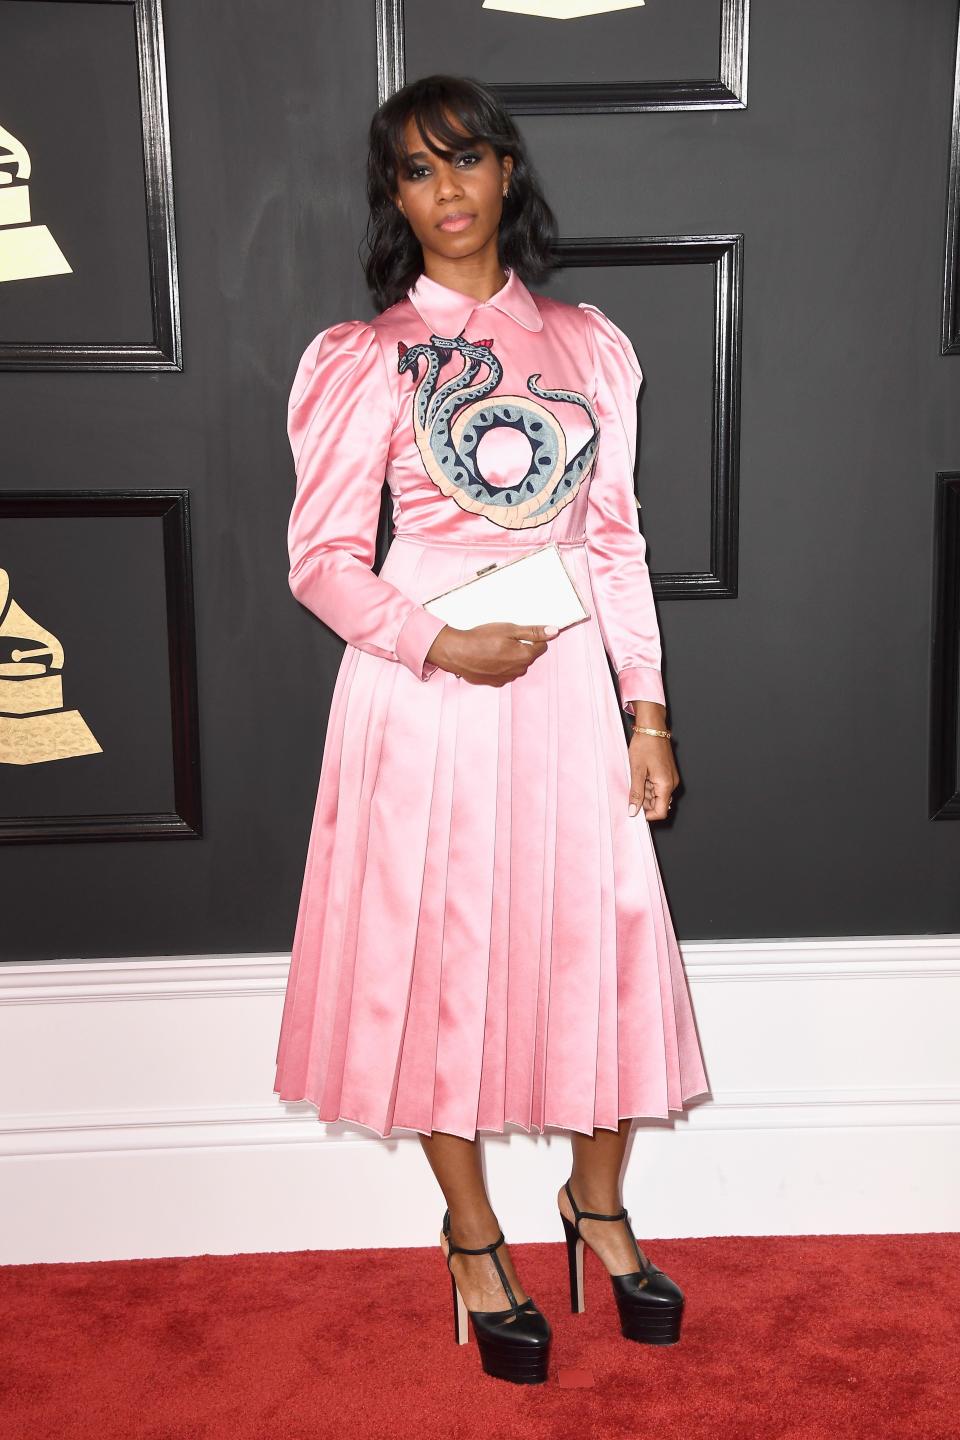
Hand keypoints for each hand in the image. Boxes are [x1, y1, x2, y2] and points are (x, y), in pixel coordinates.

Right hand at [425, 622, 558, 686]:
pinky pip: (505, 673)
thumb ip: (533, 631)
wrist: (457, 652)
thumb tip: (555, 631)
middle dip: (521, 647)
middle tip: (503, 639)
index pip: (542, 646)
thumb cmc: (481, 638)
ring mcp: (507, 678)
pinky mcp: (496, 683)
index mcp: (525, 656)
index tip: (519, 633)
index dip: (532, 637)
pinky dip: (500, 666)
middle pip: (528, 656)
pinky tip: (488, 658)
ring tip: (493, 648)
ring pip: (516, 665)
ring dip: (510, 657)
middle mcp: (519, 670)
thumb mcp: (509, 629)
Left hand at [627, 709, 678, 821]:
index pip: (661, 811)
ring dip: (645, 791)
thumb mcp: (636, 771)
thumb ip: (636, 793)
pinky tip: (641, 773)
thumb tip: (633, 811)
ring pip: (657, 794)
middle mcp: (671, 783)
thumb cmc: (645, 745)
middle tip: (633, 787)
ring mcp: (670, 778)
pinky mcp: (667, 773)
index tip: (635, 810)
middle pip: (658, 803)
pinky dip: (648, 784)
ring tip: (636, 776)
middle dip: (644, 800)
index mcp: (666, 785)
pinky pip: (658, 786)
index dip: (647, 814)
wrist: (651, 728)